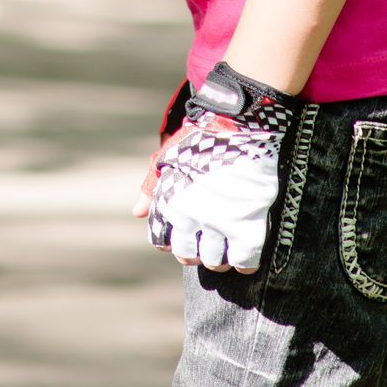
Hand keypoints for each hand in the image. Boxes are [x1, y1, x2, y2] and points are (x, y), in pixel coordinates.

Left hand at [130, 63, 300, 272]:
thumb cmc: (202, 137)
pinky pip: (245, 259)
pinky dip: (245, 262)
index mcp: (169, 200)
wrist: (240, 123)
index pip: (162, 240)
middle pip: (188, 256)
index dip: (173, 240)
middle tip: (208, 241)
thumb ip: (152, 188)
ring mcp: (220, 222)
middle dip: (196, 252)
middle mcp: (191, 216)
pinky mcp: (248, 222)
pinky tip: (245, 255)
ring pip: (215, 261)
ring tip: (227, 245)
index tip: (186, 234)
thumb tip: (137, 213)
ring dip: (220, 258)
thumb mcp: (169, 158)